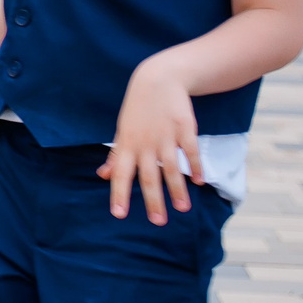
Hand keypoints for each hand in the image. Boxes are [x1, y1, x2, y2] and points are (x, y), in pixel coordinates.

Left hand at [102, 59, 200, 223]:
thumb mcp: (122, 131)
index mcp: (126, 146)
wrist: (157, 80)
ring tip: (182, 209)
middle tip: (158, 222)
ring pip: (171, 168)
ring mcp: (165, 136)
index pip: (120, 175)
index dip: (119, 195)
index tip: (119, 215)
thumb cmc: (137, 111)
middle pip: (148, 177)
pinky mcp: (184, 128)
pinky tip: (200, 181)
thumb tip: (102, 175)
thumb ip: (115, 155)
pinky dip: (195, 166)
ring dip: (177, 190)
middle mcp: (145, 144)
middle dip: (153, 201)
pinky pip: (190, 151)